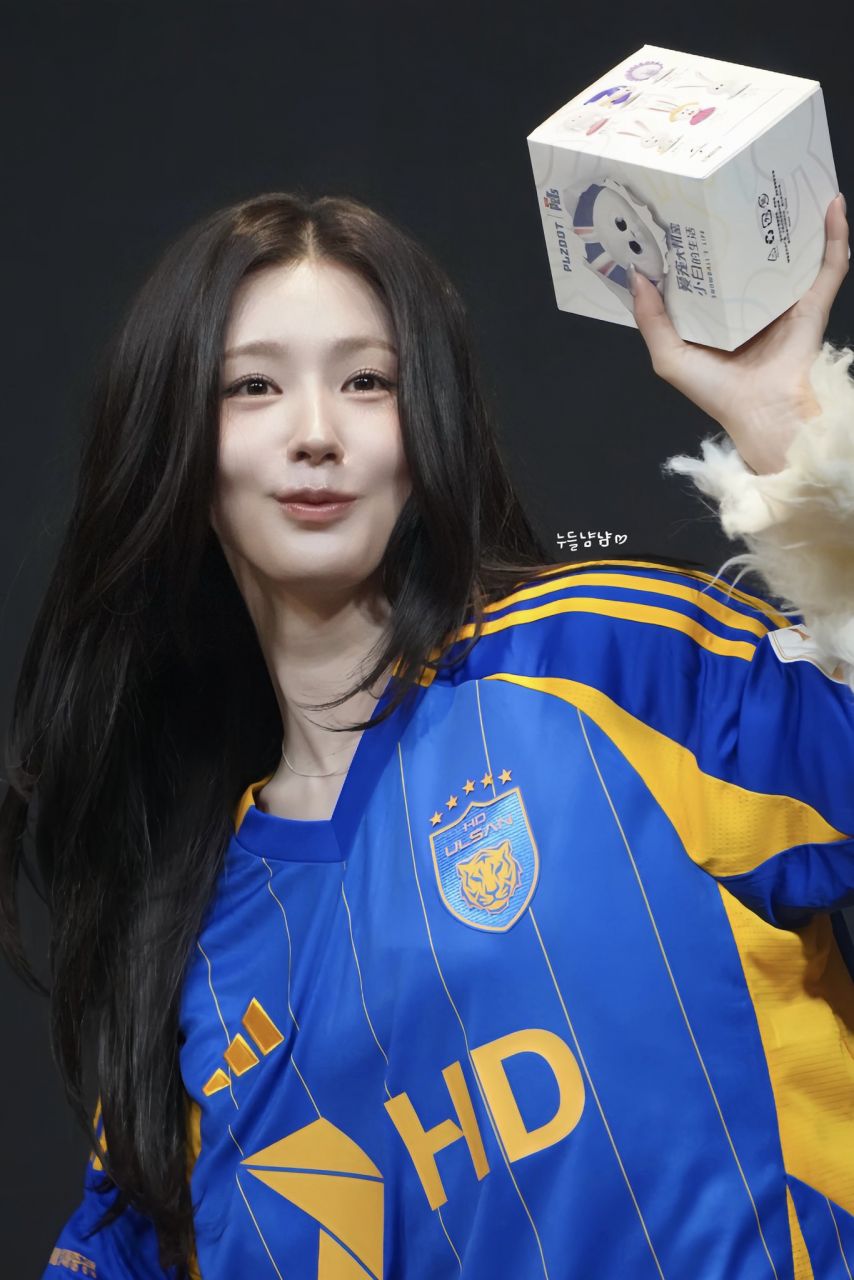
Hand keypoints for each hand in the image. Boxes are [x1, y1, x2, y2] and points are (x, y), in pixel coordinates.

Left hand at [629, 193, 849, 473]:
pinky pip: (829, 261)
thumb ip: (651, 319)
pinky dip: (834, 232)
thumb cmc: (716, 391)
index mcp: (719, 311)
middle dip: (745, 215)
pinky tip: (831, 203)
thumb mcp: (669, 356)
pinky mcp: (813, 301)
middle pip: (750, 249)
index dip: (698, 237)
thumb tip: (637, 276)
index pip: (709, 265)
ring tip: (785, 179)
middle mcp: (752, 300)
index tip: (684, 205)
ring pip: (790, 248)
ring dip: (792, 215)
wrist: (763, 413)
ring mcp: (784, 298)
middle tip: (733, 177)